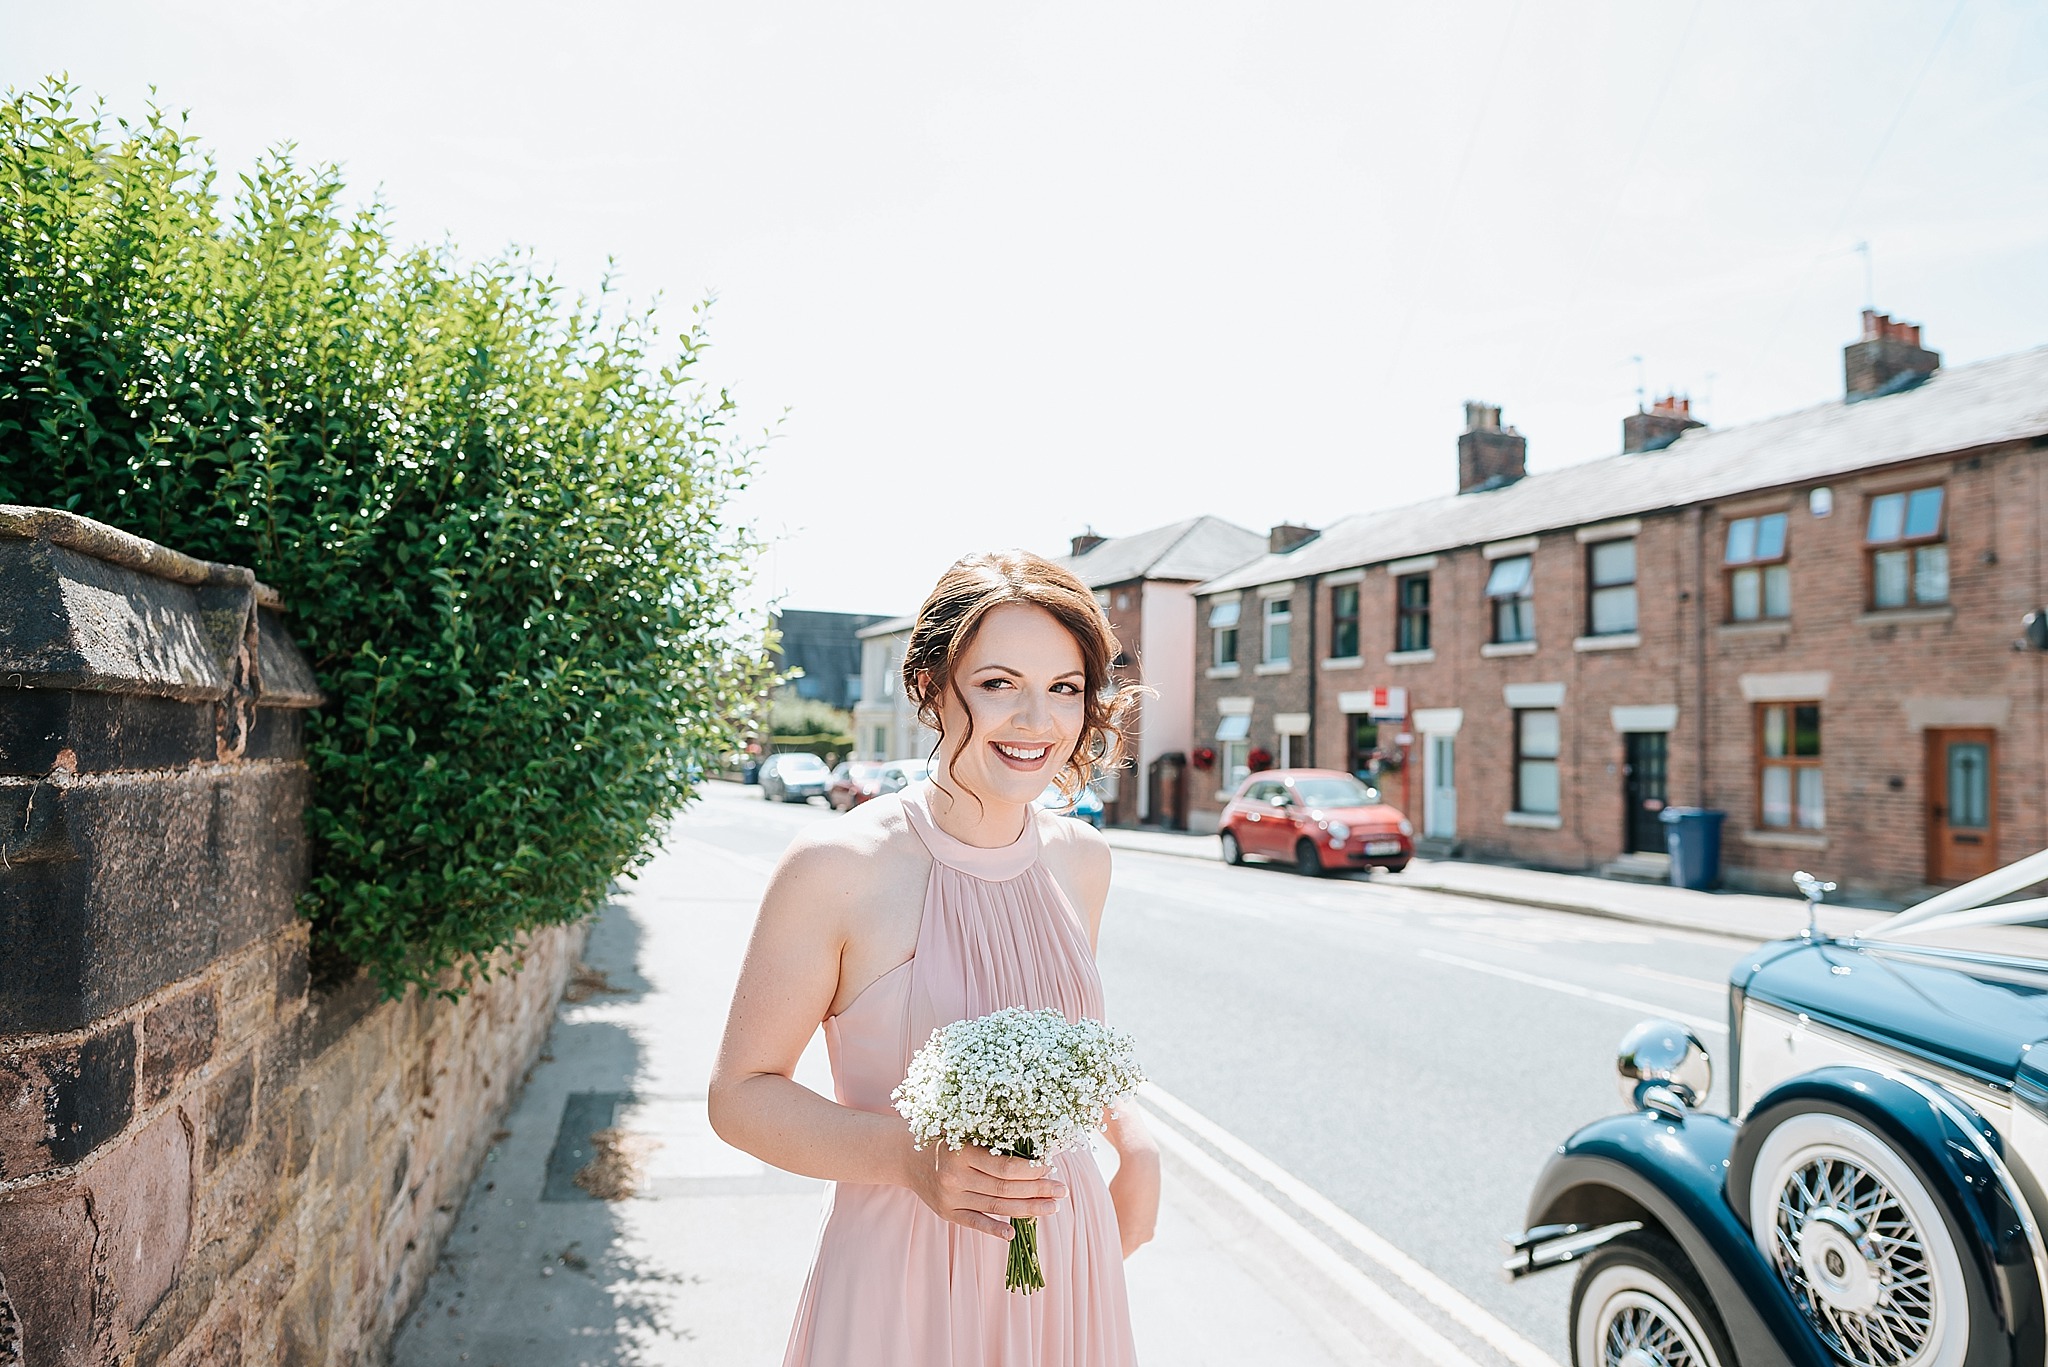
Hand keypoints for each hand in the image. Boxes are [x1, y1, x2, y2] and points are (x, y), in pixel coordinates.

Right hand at [906, 1141, 1066, 1240]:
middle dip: (1039, 1190)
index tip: (1052, 1167)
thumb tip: (1034, 1147)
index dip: (1032, 1170)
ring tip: (1052, 1207)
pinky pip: (975, 1223)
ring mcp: (950, 1198)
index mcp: (962, 1152)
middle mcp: (955, 1177)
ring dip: (1028, 1210)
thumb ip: (992, 1138)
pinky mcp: (947, 1213)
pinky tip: (1013, 1235)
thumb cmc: (943, 1136)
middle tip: (1062, 1190)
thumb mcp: (964, 1129)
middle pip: (1005, 1189)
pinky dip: (994, 1230)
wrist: (905, 1155)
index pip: (1005, 1167)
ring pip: (996, 1207)